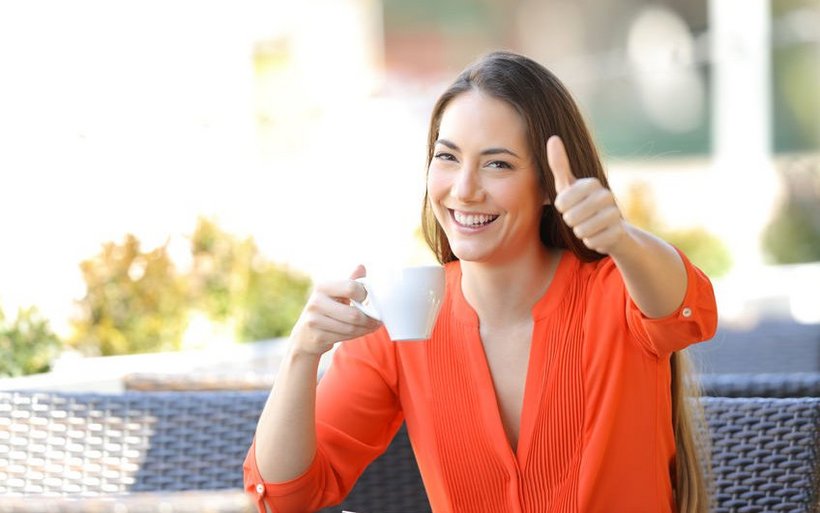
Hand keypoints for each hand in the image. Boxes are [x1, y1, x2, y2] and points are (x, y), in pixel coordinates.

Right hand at [289, 265, 382, 355]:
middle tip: (377, 319)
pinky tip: (361, 331)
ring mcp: (315, 321)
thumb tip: (361, 266)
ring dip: (366, 328)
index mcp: (322, 287)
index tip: (368, 299)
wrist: (304, 336)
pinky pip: (345, 337)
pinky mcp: (317, 337)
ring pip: (351, 328)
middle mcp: (316, 302)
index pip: (351, 287)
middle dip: (369, 318)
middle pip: (354, 314)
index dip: (364, 294)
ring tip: (372, 325)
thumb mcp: (334, 293)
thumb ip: (349, 281)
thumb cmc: (325, 311)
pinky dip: (357, 335)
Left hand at [548, 135, 626, 254]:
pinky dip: (591, 242)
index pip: (562, 201)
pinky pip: (593, 242)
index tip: (566, 206)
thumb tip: (553, 137)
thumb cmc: (582, 204)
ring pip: (582, 230)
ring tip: (587, 226)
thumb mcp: (568, 185)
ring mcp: (615, 213)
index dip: (561, 207)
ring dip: (580, 232)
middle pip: (571, 217)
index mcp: (591, 183)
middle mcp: (606, 195)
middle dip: (570, 221)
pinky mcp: (619, 232)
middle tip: (579, 218)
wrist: (611, 227)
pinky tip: (598, 235)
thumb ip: (559, 164)